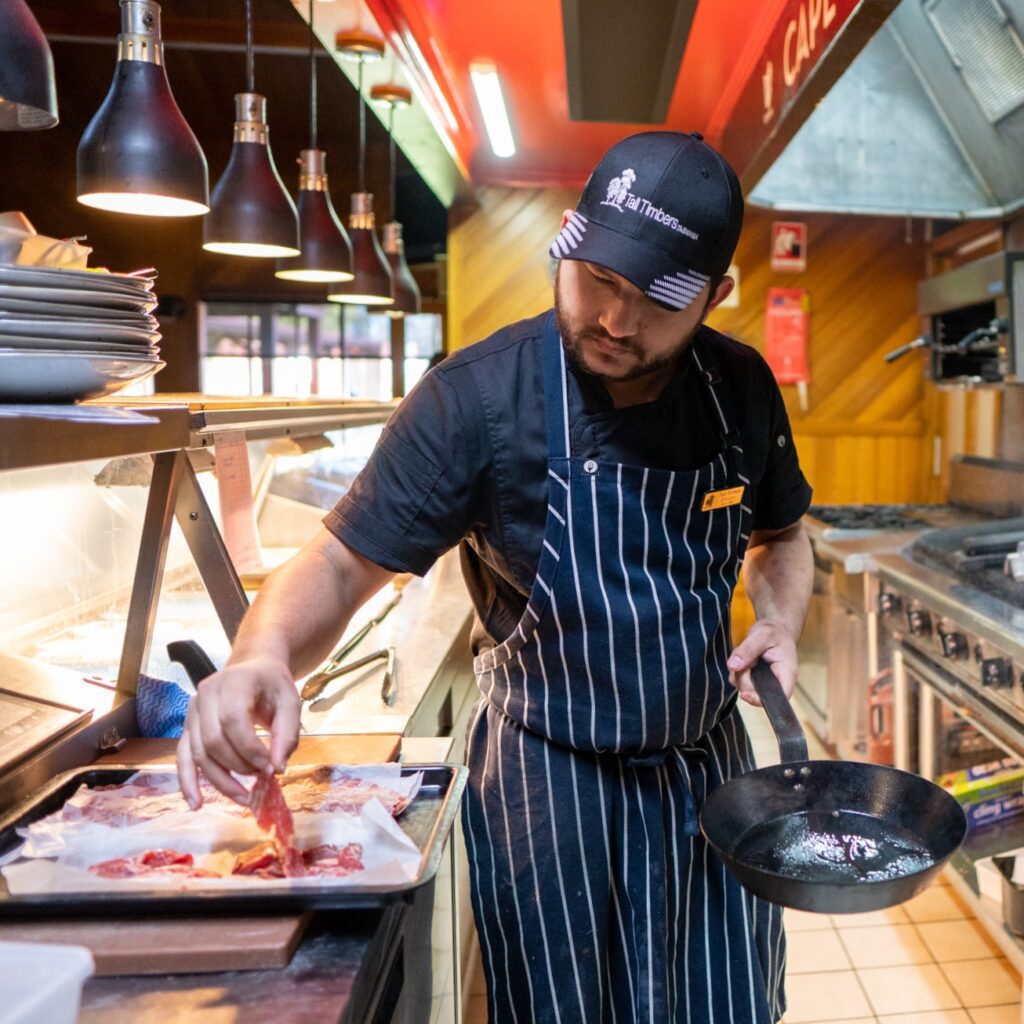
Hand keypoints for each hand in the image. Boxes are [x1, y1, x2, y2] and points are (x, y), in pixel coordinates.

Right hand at [175, 654, 300, 809]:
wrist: (253, 669)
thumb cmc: (272, 685)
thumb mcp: (290, 701)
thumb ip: (288, 733)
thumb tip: (277, 768)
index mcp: (233, 681)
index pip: (233, 720)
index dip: (250, 749)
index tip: (271, 768)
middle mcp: (205, 694)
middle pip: (213, 740)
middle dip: (238, 766)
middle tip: (262, 778)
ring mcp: (192, 711)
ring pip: (197, 753)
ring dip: (220, 781)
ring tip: (244, 799)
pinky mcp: (187, 727)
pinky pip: (182, 757)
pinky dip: (188, 782)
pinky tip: (197, 804)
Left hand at [726, 619, 797, 707]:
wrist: (775, 629)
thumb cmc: (774, 632)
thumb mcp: (762, 635)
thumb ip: (748, 650)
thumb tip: (732, 666)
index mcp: (786, 674)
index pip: (778, 697)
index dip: (760, 700)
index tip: (744, 694)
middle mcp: (777, 682)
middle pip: (755, 693)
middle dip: (744, 677)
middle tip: (747, 657)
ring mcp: (764, 683)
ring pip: (744, 687)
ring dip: (738, 671)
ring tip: (746, 654)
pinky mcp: (754, 680)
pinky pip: (738, 680)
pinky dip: (735, 669)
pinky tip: (742, 657)